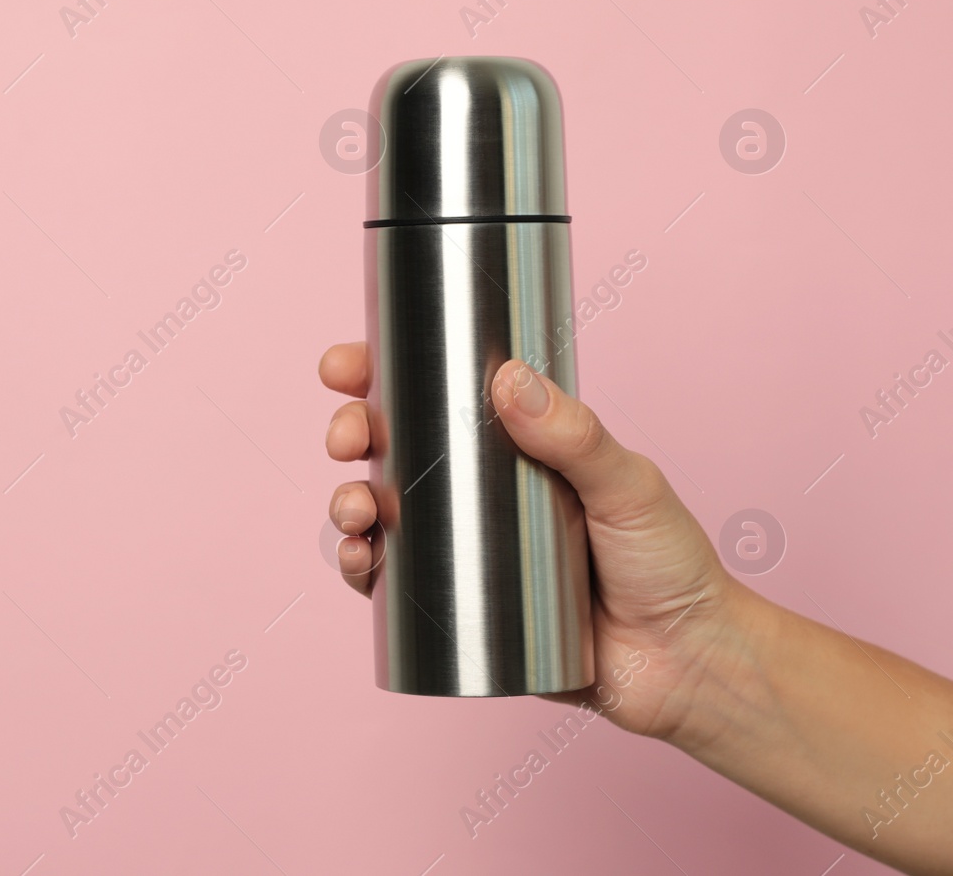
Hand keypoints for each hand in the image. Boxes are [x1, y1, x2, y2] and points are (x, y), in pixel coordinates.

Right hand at [318, 342, 750, 738]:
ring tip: (355, 510)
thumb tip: (508, 379)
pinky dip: (361, 568)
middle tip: (348, 437)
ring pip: (381, 511)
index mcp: (517, 446)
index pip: (439, 395)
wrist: (686, 666)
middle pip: (393, 448)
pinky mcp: (459, 608)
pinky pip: (392, 583)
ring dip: (347, 502)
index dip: (382, 376)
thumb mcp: (629, 485)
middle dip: (352, 434)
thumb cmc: (671, 565)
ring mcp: (466, 550)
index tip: (346, 367)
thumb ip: (575, 435)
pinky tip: (359, 560)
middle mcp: (481, 492)